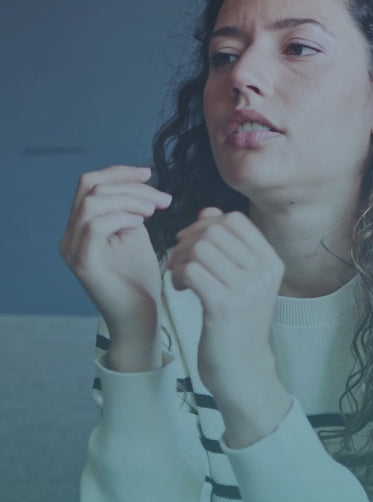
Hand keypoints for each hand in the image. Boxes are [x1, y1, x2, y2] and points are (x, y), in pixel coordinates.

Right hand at [59, 165, 171, 368]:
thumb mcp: (136, 235)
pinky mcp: (83, 264)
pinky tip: (142, 224)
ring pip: (92, 203)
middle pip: (89, 186)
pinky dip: (122, 217)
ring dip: (129, 200)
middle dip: (130, 185)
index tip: (149, 173)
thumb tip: (138, 183)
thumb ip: (129, 210)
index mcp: (81, 227)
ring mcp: (73, 250)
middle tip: (162, 199)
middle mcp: (70, 236)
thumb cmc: (141, 280)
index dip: (119, 172)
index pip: (90, 184)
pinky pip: (96, 226)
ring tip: (154, 212)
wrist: (141, 317)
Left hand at [166, 208, 284, 391]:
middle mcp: (264, 273)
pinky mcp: (225, 307)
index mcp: (271, 263)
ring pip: (200, 249)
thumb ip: (228, 245)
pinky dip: (179, 275)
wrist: (242, 368)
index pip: (234, 220)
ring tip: (181, 277)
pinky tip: (181, 289)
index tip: (193, 243)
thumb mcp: (243, 280)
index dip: (206, 224)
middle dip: (188, 242)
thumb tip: (208, 212)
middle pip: (214, 231)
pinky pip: (192, 270)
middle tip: (181, 262)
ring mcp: (247, 290)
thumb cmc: (237, 322)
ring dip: (181, 260)